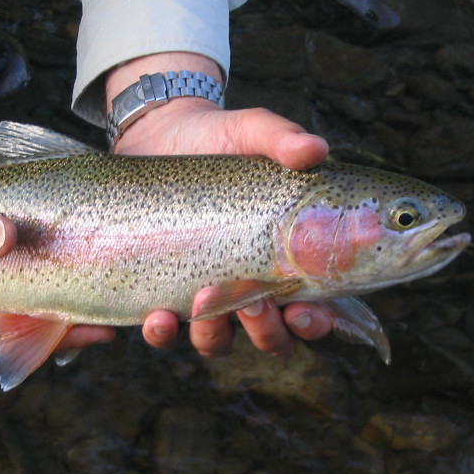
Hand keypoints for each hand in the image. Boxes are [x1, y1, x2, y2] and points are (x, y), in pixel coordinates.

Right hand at [0, 203, 113, 365]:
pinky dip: (1, 312)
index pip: (12, 339)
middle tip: (97, 315)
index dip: (58, 333)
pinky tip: (20, 294)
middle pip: (7, 342)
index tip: (101, 330)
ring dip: (27, 321)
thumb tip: (9, 234)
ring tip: (69, 304)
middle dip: (51, 331)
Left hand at [108, 52, 332, 356]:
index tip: (305, 311)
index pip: (313, 306)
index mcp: (284, 256)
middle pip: (271, 335)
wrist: (157, 134)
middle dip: (267, 331)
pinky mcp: (162, 290)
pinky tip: (158, 317)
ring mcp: (205, 292)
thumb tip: (315, 149)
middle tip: (256, 305)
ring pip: (219, 341)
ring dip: (214, 335)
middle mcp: (249, 284)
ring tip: (203, 304)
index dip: (316, 321)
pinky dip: (163, 334)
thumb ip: (282, 139)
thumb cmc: (218, 137)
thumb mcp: (251, 131)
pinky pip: (166, 332)